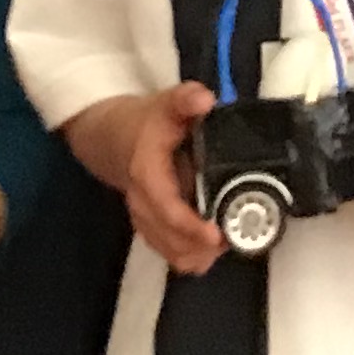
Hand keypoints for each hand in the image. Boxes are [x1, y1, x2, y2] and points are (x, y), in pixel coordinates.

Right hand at [121, 84, 225, 273]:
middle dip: (204, 245)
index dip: (191, 227)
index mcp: (147, 176)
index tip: (217, 235)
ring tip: (231, 238)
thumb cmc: (147, 122)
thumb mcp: (166, 103)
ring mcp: (146, 221)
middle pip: (172, 241)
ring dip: (202, 253)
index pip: (167, 210)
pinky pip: (173, 254)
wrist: (115, 137)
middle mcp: (143, 205)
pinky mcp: (153, 230)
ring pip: (173, 254)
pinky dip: (195, 254)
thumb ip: (185, 99)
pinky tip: (215, 243)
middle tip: (238, 235)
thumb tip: (204, 100)